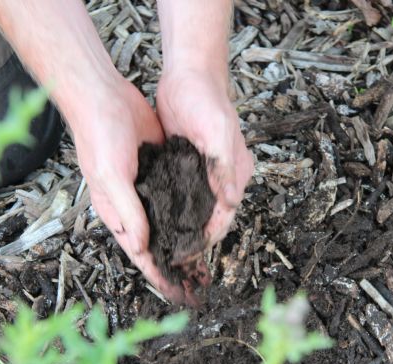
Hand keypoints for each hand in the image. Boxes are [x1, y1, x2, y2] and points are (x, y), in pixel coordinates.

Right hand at [71, 78, 185, 302]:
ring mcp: (149, 190)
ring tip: (207, 265)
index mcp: (119, 215)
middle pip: (159, 246)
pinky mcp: (162, 171)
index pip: (142, 256)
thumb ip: (128, 212)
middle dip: (178, 268)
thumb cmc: (98, 137)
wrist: (103, 96)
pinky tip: (208, 223)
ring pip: (171, 226)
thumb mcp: (111, 178)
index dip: (161, 278)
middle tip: (201, 287)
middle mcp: (134, 208)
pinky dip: (191, 215)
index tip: (180, 297)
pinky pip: (179, 199)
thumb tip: (143, 248)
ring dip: (187, 244)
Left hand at [156, 68, 253, 246]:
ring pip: (195, 210)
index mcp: (235, 174)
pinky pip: (181, 195)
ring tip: (165, 250)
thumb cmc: (207, 99)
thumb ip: (224, 167)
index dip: (208, 237)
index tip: (190, 254)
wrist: (189, 73)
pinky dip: (172, 211)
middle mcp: (221, 178)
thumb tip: (231, 201)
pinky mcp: (185, 166)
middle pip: (211, 219)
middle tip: (175, 261)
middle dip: (195, 241)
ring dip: (183, 230)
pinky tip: (157, 222)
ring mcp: (203, 173)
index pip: (225, 216)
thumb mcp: (218, 132)